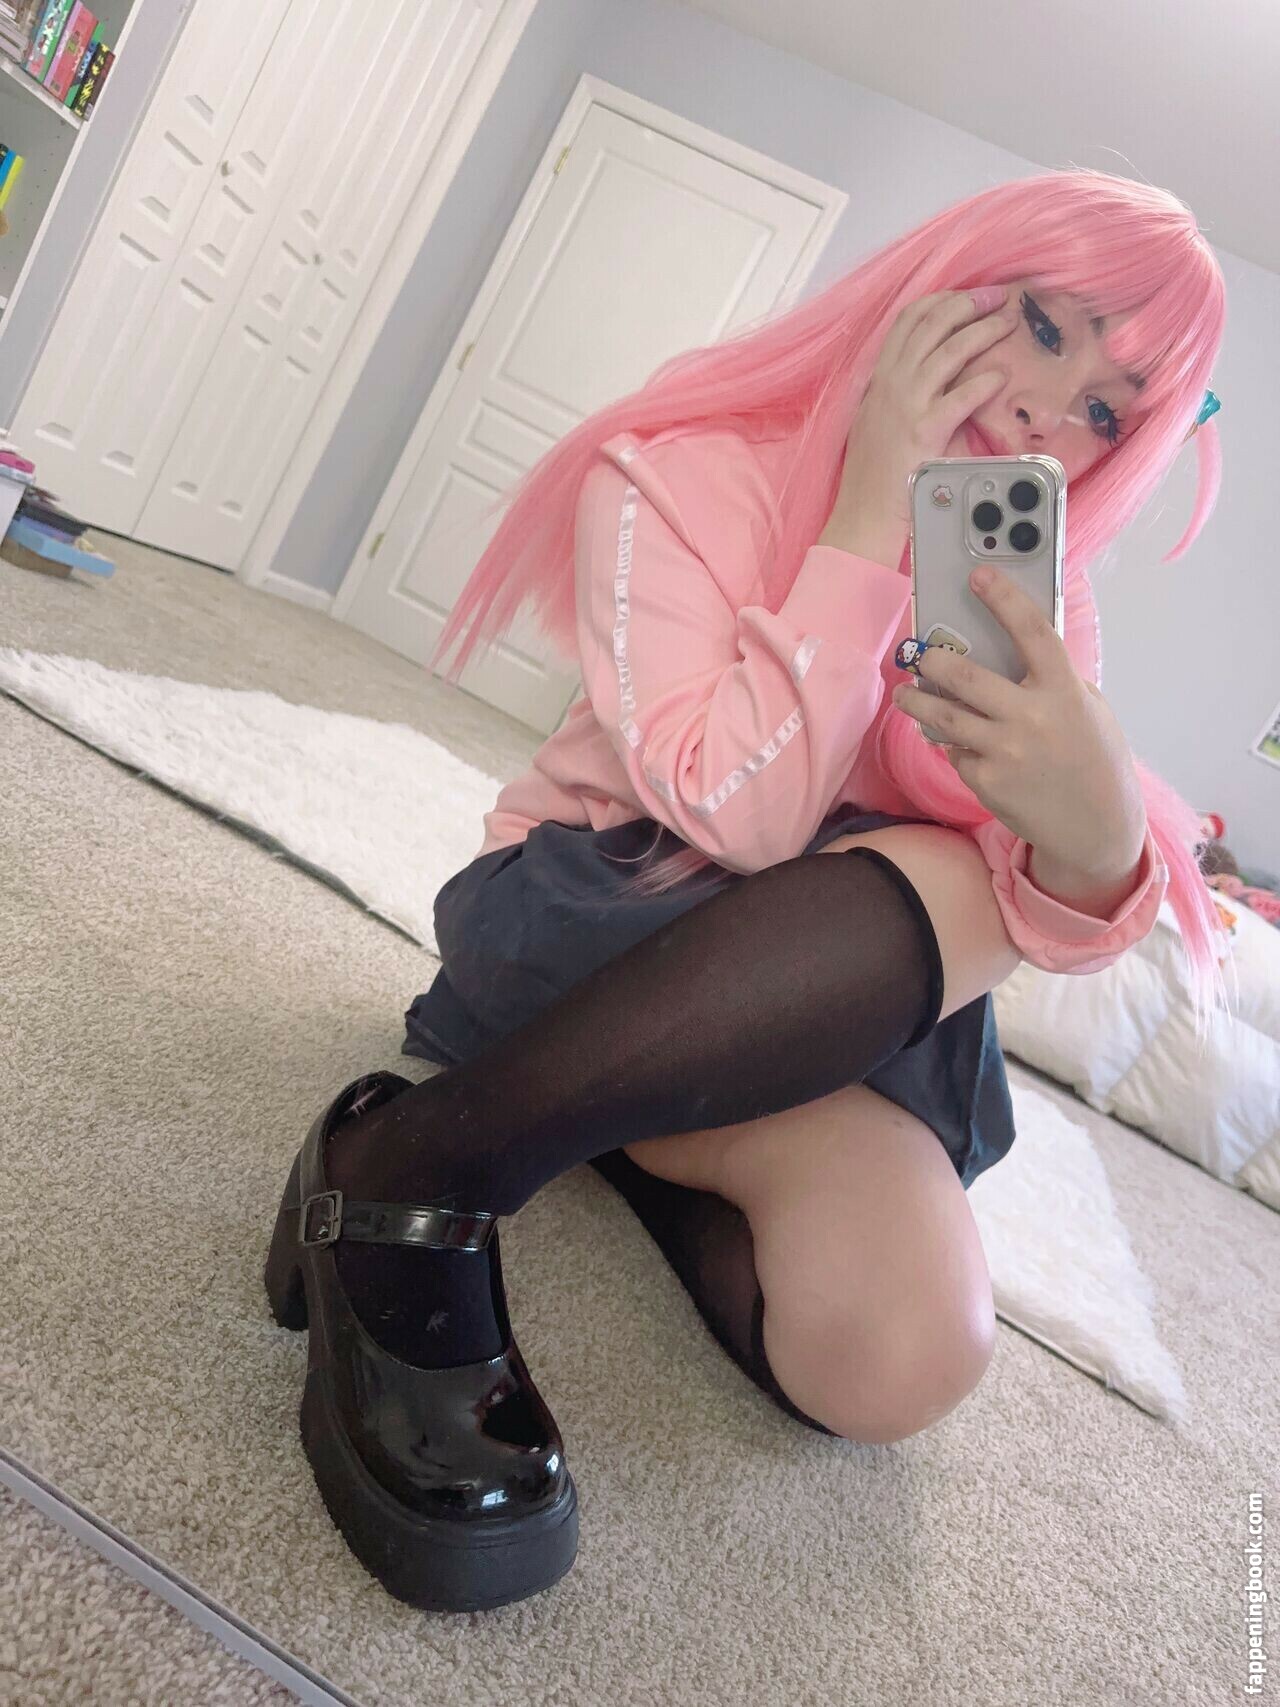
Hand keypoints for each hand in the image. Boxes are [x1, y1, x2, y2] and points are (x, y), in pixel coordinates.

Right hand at [834, 286, 1016, 543]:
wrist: (863, 513)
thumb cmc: (873, 474)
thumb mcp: (876, 421)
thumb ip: (897, 395)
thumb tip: (928, 377)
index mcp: (880, 379)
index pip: (908, 321)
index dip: (940, 301)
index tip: (967, 296)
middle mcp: (891, 384)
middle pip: (931, 324)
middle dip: (968, 304)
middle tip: (997, 297)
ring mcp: (906, 405)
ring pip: (949, 351)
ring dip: (983, 331)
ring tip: (1008, 324)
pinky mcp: (924, 430)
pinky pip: (960, 396)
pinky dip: (984, 382)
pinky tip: (1001, 377)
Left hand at [891, 566, 1147, 902]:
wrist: (1096, 825)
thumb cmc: (1092, 757)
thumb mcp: (1087, 709)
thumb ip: (1051, 680)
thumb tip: (1000, 651)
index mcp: (1064, 691)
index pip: (1033, 632)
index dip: (1005, 599)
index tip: (979, 575)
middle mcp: (1032, 718)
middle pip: (965, 676)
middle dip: (931, 661)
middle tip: (916, 654)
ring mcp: (1006, 752)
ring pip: (942, 717)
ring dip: (915, 702)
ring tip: (905, 695)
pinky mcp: (986, 781)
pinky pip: (956, 751)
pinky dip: (951, 744)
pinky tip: (954, 742)